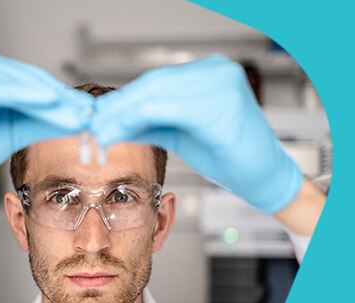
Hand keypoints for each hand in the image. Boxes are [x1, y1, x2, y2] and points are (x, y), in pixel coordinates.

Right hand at [0, 50, 92, 214]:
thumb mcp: (17, 131)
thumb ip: (45, 120)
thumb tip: (81, 118)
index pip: (34, 81)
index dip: (63, 97)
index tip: (90, 111)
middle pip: (29, 79)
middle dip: (61, 98)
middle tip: (89, 113)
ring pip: (18, 82)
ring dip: (50, 98)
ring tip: (76, 113)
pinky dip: (26, 96)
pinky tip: (50, 103)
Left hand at [91, 55, 302, 212]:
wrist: (265, 178)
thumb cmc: (229, 155)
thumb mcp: (178, 133)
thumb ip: (147, 122)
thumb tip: (108, 121)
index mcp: (209, 73)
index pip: (154, 82)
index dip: (121, 100)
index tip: (95, 116)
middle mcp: (216, 72)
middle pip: (152, 86)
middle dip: (117, 108)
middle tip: (90, 126)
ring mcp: (222, 85)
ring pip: (156, 95)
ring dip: (121, 115)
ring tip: (98, 133)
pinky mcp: (222, 108)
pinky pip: (169, 110)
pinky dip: (138, 121)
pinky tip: (118, 133)